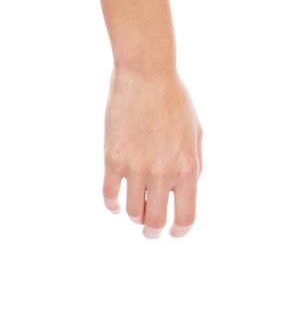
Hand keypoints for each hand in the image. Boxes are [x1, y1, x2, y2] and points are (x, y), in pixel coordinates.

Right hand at [103, 65, 202, 238]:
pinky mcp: (112, 159)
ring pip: (132, 212)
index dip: (180, 231)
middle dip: (154, 231)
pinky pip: (109, 196)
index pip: (186, 217)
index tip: (174, 232)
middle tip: (151, 231)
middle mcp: (162, 172)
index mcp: (188, 167)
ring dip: (135, 216)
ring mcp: (136, 167)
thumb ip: (194, 165)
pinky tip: (117, 202)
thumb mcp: (196, 133)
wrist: (147, 75)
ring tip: (137, 210)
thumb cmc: (175, 101)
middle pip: (155, 222)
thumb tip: (185, 191)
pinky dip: (112, 204)